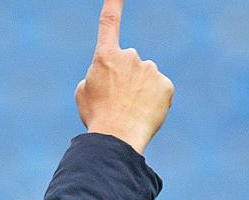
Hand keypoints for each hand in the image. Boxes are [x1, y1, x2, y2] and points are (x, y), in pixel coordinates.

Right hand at [74, 0, 174, 154]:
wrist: (117, 137)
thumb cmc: (97, 117)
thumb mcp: (83, 94)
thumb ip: (95, 78)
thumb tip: (107, 79)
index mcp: (105, 57)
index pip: (109, 23)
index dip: (114, 4)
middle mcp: (130, 56)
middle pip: (130, 64)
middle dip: (127, 79)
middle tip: (118, 103)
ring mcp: (149, 69)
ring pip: (146, 78)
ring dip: (141, 91)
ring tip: (131, 112)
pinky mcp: (165, 84)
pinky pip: (160, 91)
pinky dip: (155, 101)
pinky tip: (145, 114)